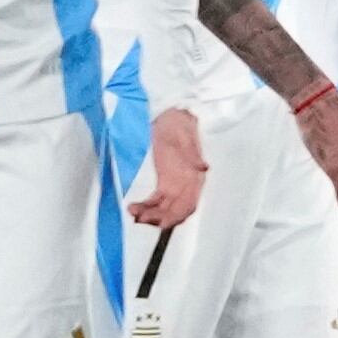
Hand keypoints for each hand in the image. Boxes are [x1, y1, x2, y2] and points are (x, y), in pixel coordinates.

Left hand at [133, 106, 207, 227]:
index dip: (176, 216)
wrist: (171, 114)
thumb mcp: (185, 135)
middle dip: (158, 218)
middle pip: (175, 211)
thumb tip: (204, 167)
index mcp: (194, 177)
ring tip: (133, 212)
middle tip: (140, 218)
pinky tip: (134, 207)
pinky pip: (155, 201)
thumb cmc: (179, 123)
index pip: (188, 204)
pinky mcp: (164, 182)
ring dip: (150, 214)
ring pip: (164, 209)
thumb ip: (193, 152)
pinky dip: (146, 207)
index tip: (161, 223)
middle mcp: (186, 185)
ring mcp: (174, 185)